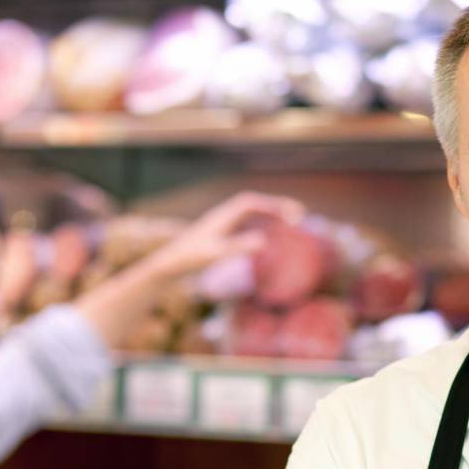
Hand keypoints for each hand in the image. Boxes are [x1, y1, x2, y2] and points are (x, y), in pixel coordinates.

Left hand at [143, 192, 305, 279]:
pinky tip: (269, 236)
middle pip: (254, 205)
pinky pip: (245, 224)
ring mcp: (222, 225)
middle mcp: (223, 217)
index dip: (273, 205)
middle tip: (299, 214)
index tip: (292, 215)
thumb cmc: (190, 259)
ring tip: (291, 222)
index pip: (252, 203)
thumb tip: (263, 242)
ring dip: (270, 214)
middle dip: (277, 206)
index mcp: (223, 216)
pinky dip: (261, 225)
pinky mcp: (220, 235)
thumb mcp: (215, 254)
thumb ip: (238, 247)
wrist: (169, 265)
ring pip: (250, 214)